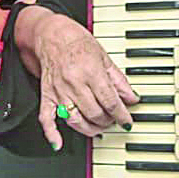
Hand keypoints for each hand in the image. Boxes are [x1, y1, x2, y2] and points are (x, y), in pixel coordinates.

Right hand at [29, 11, 139, 150]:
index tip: (127, 120)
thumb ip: (118, 80)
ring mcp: (59, 91)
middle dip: (108, 121)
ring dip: (91, 129)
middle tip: (114, 120)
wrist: (51, 34)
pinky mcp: (47, 96)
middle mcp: (74, 83)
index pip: (110, 102)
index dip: (122, 115)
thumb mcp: (104, 57)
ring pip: (76, 120)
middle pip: (95, 113)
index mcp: (91, 72)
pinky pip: (46, 118)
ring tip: (100, 127)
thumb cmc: (76, 41)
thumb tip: (131, 97)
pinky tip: (59, 143)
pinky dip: (52, 133)